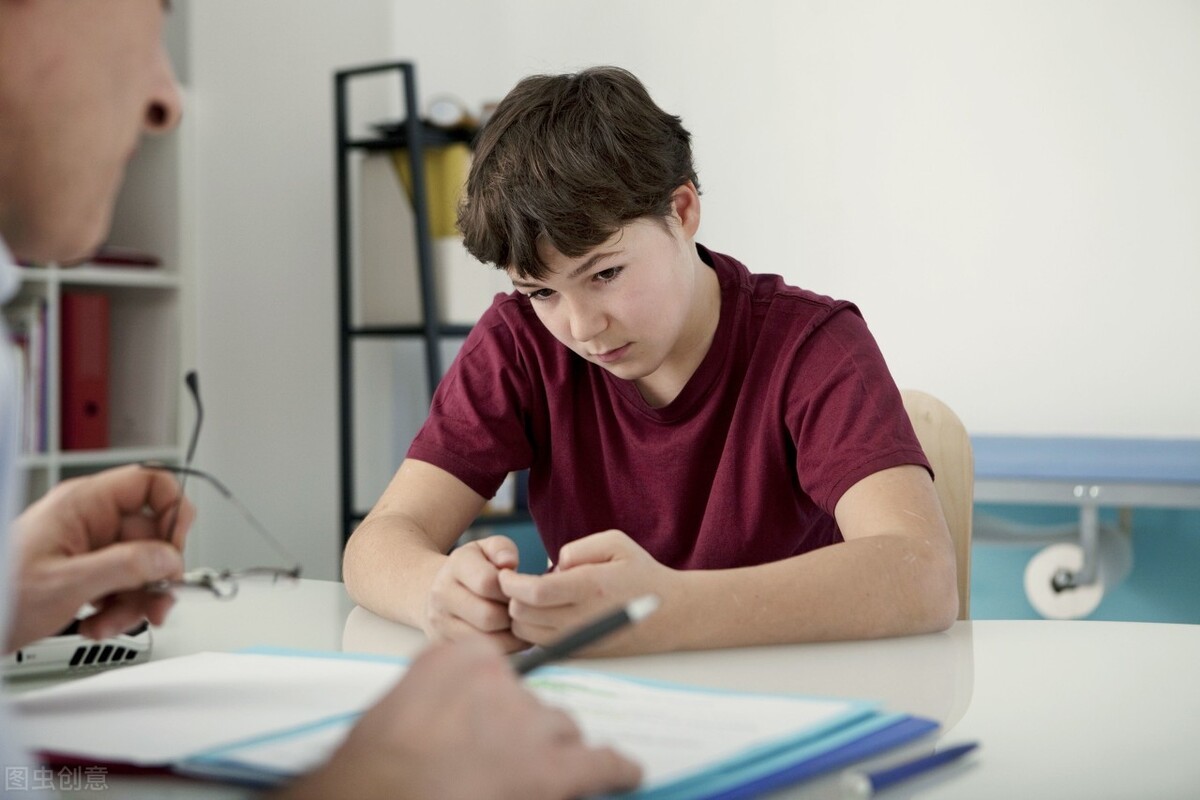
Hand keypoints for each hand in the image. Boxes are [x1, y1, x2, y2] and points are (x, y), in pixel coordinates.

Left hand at [6, 464, 193, 650]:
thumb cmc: (0, 596)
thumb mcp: (68, 582)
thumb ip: (126, 566)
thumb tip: (170, 558)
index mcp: (84, 504)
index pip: (149, 484)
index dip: (172, 510)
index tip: (177, 546)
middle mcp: (90, 521)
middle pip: (151, 537)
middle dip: (154, 575)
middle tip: (155, 602)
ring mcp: (89, 548)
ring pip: (140, 568)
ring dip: (135, 601)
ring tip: (112, 622)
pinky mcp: (86, 574)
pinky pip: (122, 587)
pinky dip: (117, 611)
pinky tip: (95, 623)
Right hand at [280, 637, 641, 799]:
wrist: (375, 794)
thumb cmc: (378, 765)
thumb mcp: (402, 704)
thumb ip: (443, 693)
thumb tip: (467, 713)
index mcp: (460, 655)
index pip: (501, 672)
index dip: (498, 708)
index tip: (494, 724)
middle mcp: (501, 679)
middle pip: (535, 704)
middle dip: (524, 734)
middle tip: (495, 765)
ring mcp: (527, 721)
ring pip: (560, 733)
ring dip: (547, 756)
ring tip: (514, 782)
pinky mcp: (551, 768)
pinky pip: (602, 762)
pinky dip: (616, 770)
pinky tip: (624, 773)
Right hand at [423, 535, 526, 651]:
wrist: (438, 590)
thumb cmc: (474, 568)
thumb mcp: (487, 549)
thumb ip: (502, 549)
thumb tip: (509, 562)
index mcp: (456, 565)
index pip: (488, 583)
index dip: (511, 590)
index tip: (518, 590)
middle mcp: (442, 594)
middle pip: (488, 617)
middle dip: (512, 616)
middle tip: (521, 612)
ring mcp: (440, 622)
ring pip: (486, 641)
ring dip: (510, 637)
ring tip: (517, 625)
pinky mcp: (444, 644)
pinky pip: (480, 654)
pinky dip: (501, 649)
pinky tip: (506, 636)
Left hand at [499, 530, 677, 655]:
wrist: (670, 614)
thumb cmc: (641, 573)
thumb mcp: (616, 543)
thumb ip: (578, 548)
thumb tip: (550, 567)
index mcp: (590, 587)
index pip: (534, 592)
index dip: (511, 583)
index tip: (506, 574)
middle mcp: (582, 618)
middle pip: (522, 615)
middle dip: (512, 598)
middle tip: (517, 583)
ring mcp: (580, 640)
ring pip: (526, 633)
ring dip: (520, 615)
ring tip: (532, 598)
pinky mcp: (581, 653)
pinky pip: (540, 644)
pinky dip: (533, 630)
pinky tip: (544, 613)